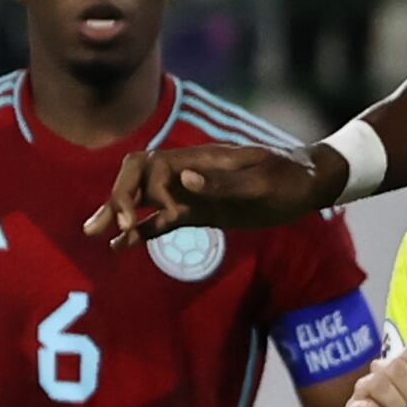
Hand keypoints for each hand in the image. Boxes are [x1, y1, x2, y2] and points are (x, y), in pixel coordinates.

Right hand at [93, 136, 338, 245]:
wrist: (310, 184)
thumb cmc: (289, 177)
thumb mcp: (262, 182)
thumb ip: (223, 182)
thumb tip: (183, 178)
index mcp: (198, 160)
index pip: (147, 166)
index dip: (134, 189)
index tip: (140, 218)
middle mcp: (187, 174)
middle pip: (136, 181)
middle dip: (115, 202)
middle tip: (99, 230)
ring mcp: (192, 194)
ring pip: (145, 202)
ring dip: (120, 216)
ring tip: (96, 235)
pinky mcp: (200, 212)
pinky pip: (164, 221)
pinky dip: (143, 232)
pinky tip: (123, 246)